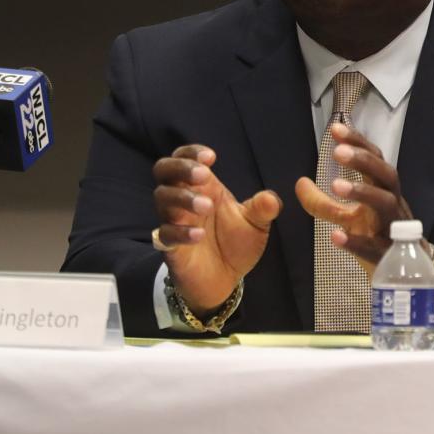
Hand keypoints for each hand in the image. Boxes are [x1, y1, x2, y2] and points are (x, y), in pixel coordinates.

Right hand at [152, 144, 280, 314]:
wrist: (225, 281)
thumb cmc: (236, 244)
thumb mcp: (256, 224)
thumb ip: (263, 209)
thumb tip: (271, 199)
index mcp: (204, 187)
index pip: (184, 157)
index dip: (192, 152)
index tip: (212, 157)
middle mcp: (184, 199)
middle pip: (163, 170)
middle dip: (181, 167)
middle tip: (204, 174)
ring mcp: (174, 222)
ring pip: (162, 198)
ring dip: (183, 197)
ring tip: (207, 206)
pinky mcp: (171, 247)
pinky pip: (165, 234)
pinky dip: (180, 232)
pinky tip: (199, 235)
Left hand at [296, 123, 414, 276]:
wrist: (406, 274)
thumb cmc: (377, 237)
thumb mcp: (348, 218)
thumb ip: (323, 202)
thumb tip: (299, 182)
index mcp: (383, 191)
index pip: (375, 160)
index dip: (358, 143)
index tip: (336, 129)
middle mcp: (393, 204)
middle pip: (386, 175)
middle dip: (364, 161)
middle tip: (338, 152)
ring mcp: (394, 229)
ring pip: (387, 204)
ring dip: (364, 192)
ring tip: (336, 186)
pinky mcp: (390, 256)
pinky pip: (376, 247)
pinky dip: (357, 242)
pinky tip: (336, 236)